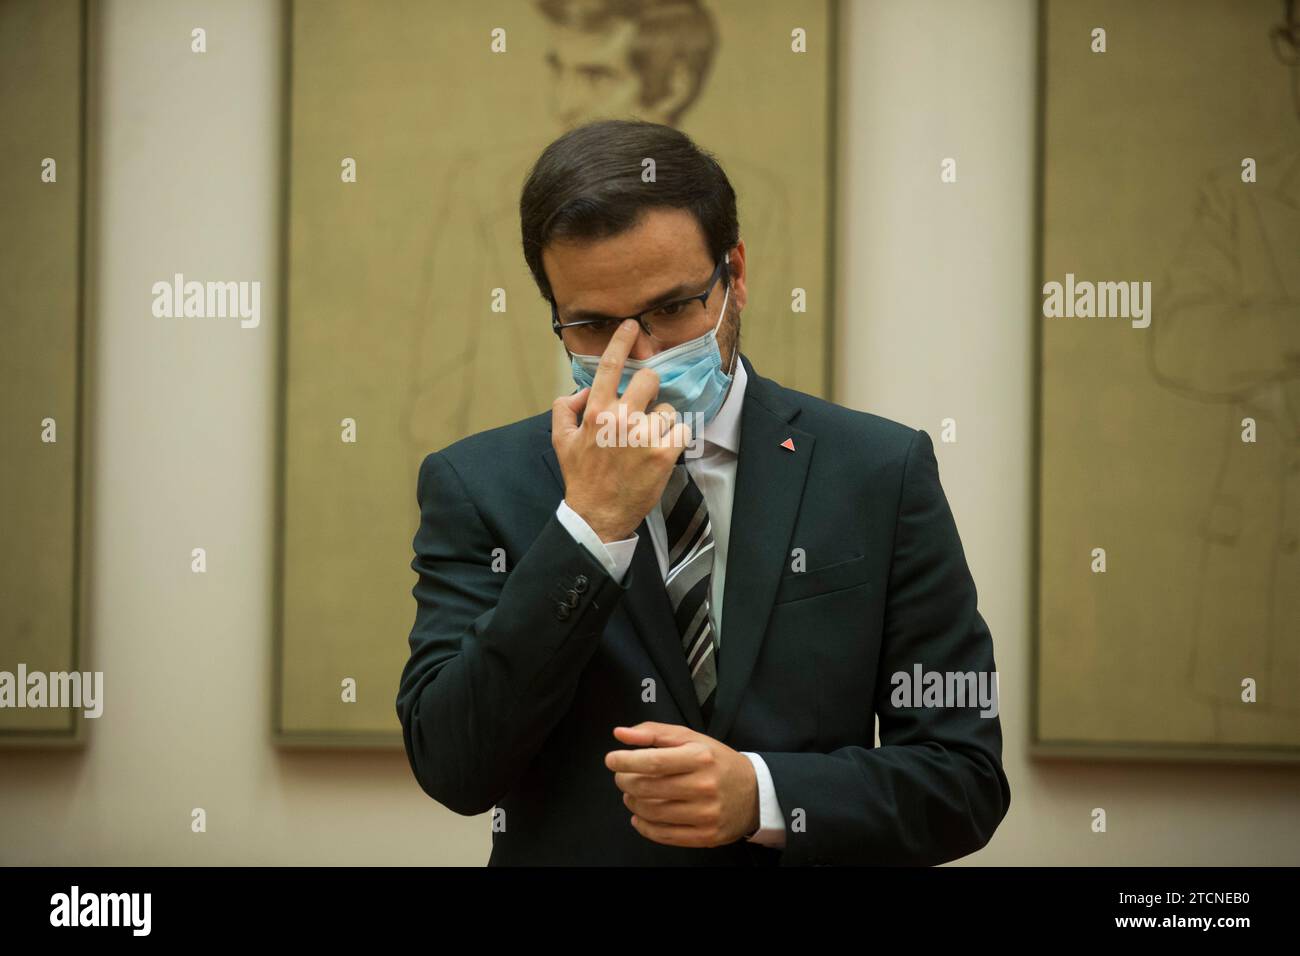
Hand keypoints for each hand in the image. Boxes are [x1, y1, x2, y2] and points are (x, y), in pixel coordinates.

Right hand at [552, 320, 691, 541]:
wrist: (597, 515)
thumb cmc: (581, 477)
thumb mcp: (561, 440)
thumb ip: (566, 408)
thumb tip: (582, 391)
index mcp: (596, 412)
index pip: (611, 365)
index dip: (622, 340)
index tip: (631, 326)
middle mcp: (620, 419)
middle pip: (650, 379)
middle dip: (650, 390)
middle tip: (646, 408)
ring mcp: (644, 436)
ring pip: (668, 409)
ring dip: (663, 422)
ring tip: (650, 441)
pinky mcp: (664, 454)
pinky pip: (683, 430)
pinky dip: (678, 438)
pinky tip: (665, 450)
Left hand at [605, 722, 760, 847]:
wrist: (754, 792)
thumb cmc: (717, 761)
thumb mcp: (691, 738)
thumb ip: (654, 733)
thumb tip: (620, 734)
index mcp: (700, 757)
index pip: (653, 761)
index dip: (625, 761)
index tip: (612, 759)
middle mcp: (704, 786)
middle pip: (648, 788)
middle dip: (625, 782)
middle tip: (623, 777)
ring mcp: (705, 814)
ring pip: (652, 812)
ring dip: (632, 803)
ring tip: (633, 794)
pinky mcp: (705, 836)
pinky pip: (663, 835)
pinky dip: (643, 825)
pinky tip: (640, 815)